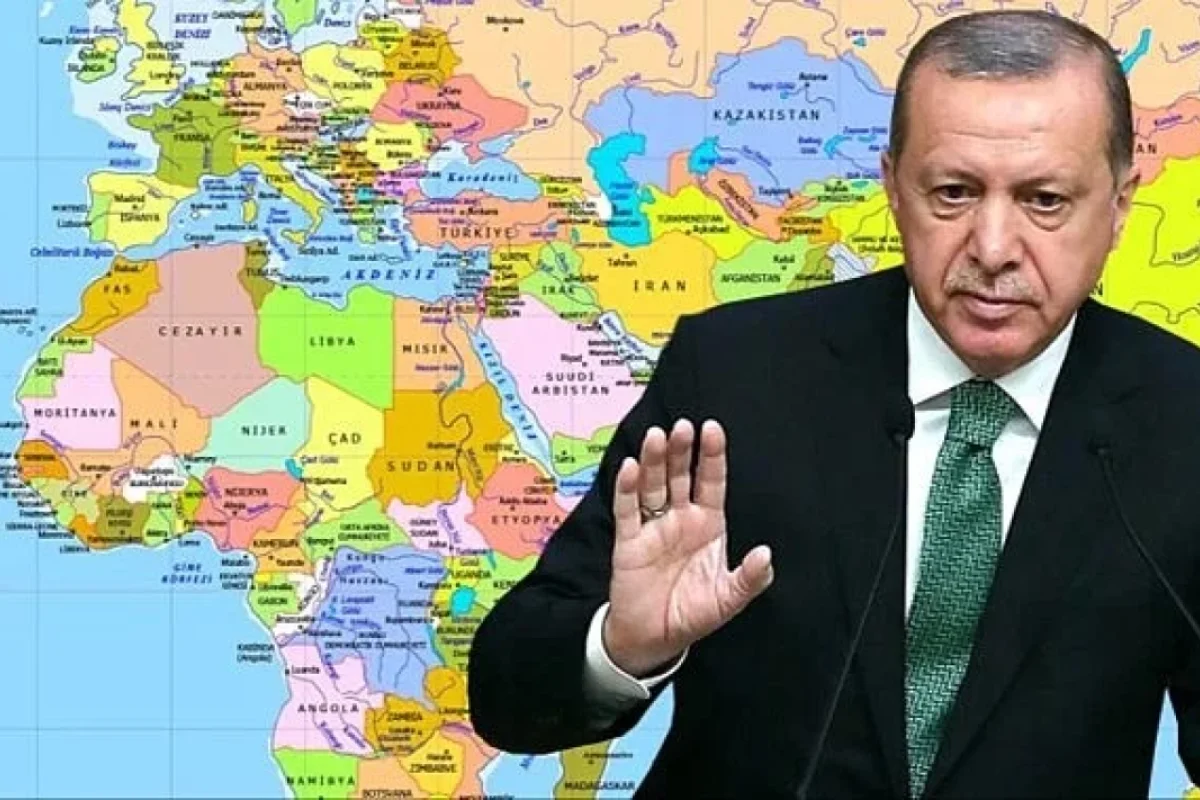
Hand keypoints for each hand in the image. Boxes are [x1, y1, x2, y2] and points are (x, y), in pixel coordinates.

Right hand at [603, 419, 773, 676]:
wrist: (654, 638)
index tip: (712, 429)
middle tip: (682, 427)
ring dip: (653, 460)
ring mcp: (653, 527)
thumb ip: (749, 579)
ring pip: (653, 485)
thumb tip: (766, 555)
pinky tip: (630, 467)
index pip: (711, 481)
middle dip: (680, 450)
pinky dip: (627, 487)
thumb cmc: (692, 613)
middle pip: (680, 475)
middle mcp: (681, 518)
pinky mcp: (629, 540)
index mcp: (708, 524)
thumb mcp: (728, 599)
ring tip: (656, 437)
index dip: (711, 456)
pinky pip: (627, 509)